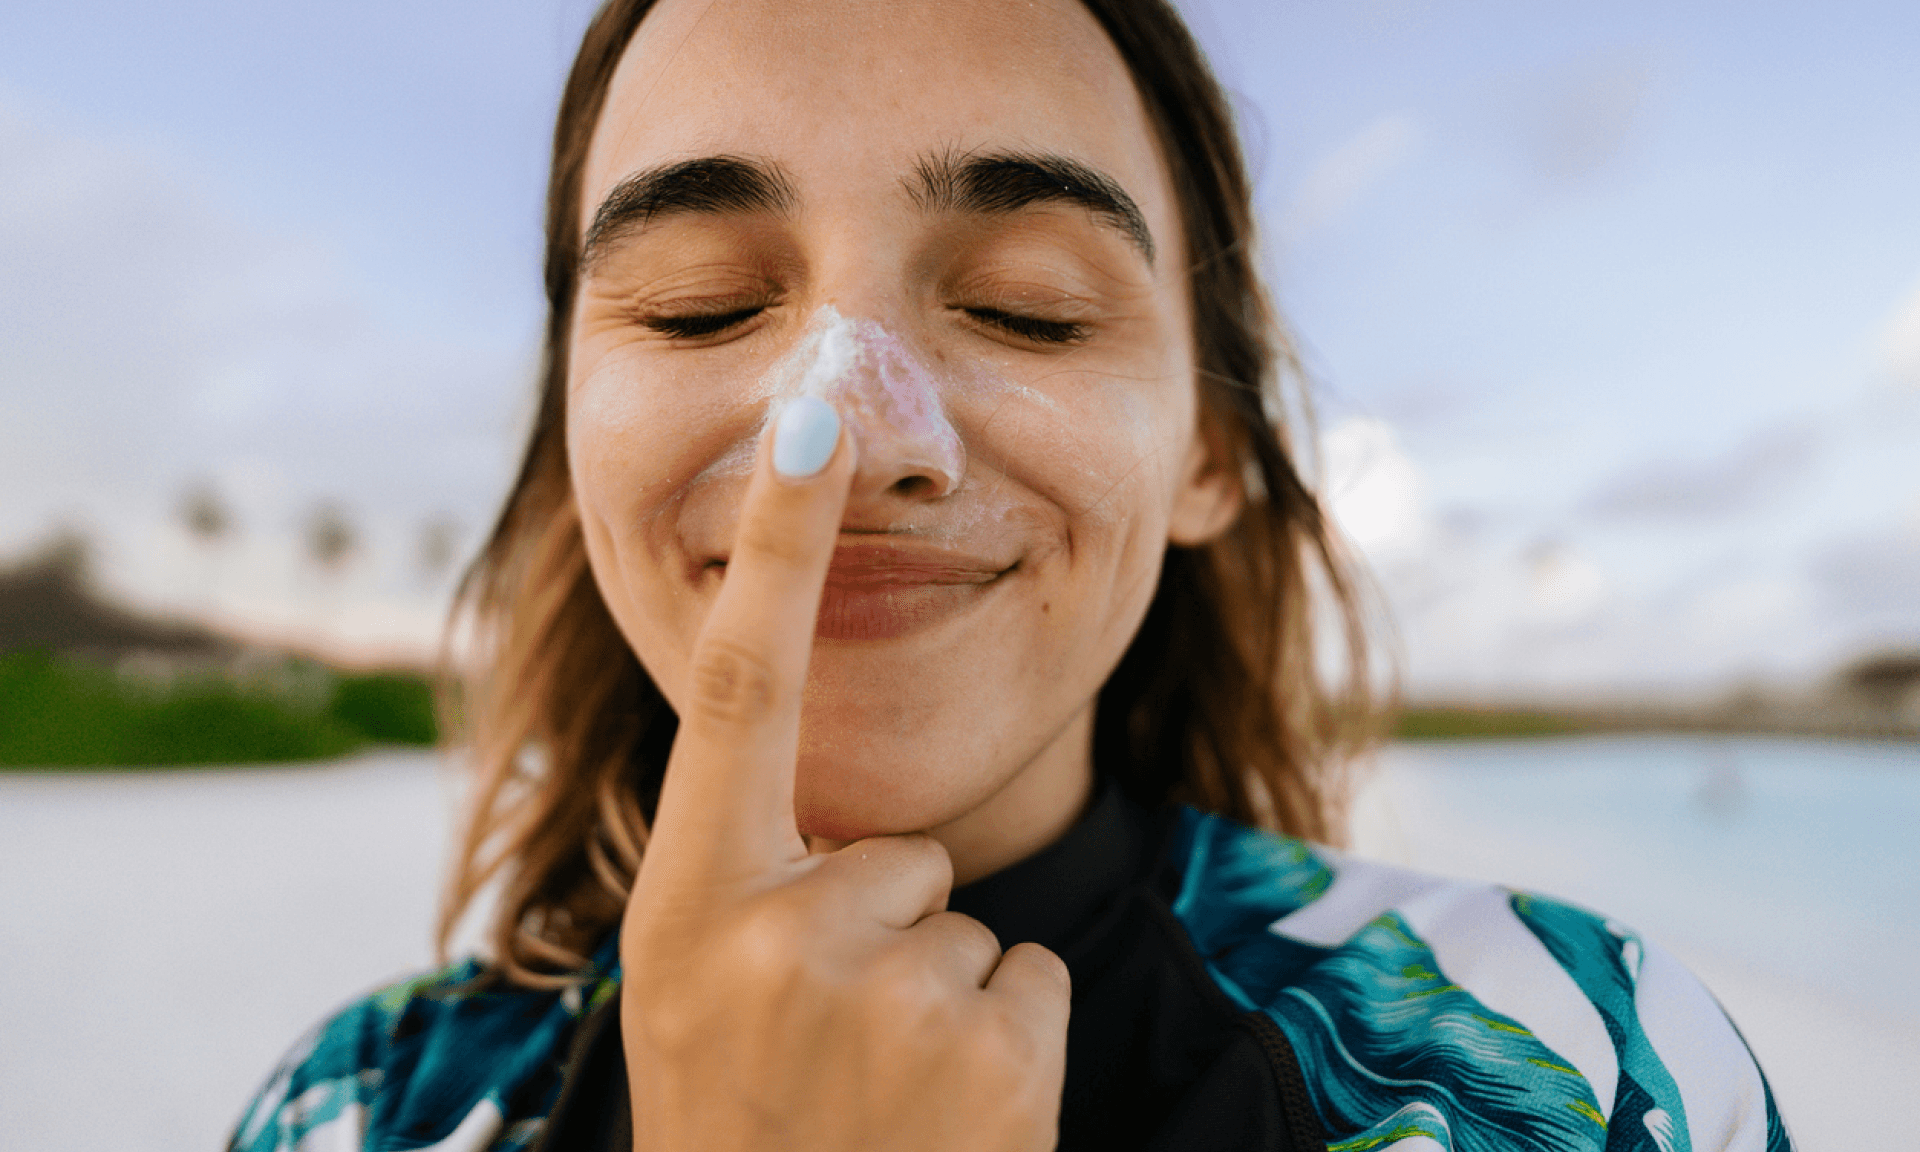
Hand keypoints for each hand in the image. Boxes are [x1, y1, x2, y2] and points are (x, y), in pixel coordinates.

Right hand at [620, 397, 1069, 1151]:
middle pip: (902, 845)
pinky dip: (1003, 1039)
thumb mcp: (687, 988)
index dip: (774, 546)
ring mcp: (885, 996)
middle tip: (827, 1043)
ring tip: (874, 1090)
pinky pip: (1027, 973)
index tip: (811, 415)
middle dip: (888, 924)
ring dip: (940, 991)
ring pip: (968, 914)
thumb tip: (834, 804)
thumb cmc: (738, 1116)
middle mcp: (772, 933)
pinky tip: (939, 1113)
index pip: (737, 689)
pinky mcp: (992, 1052)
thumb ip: (745, 872)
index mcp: (687, 901)